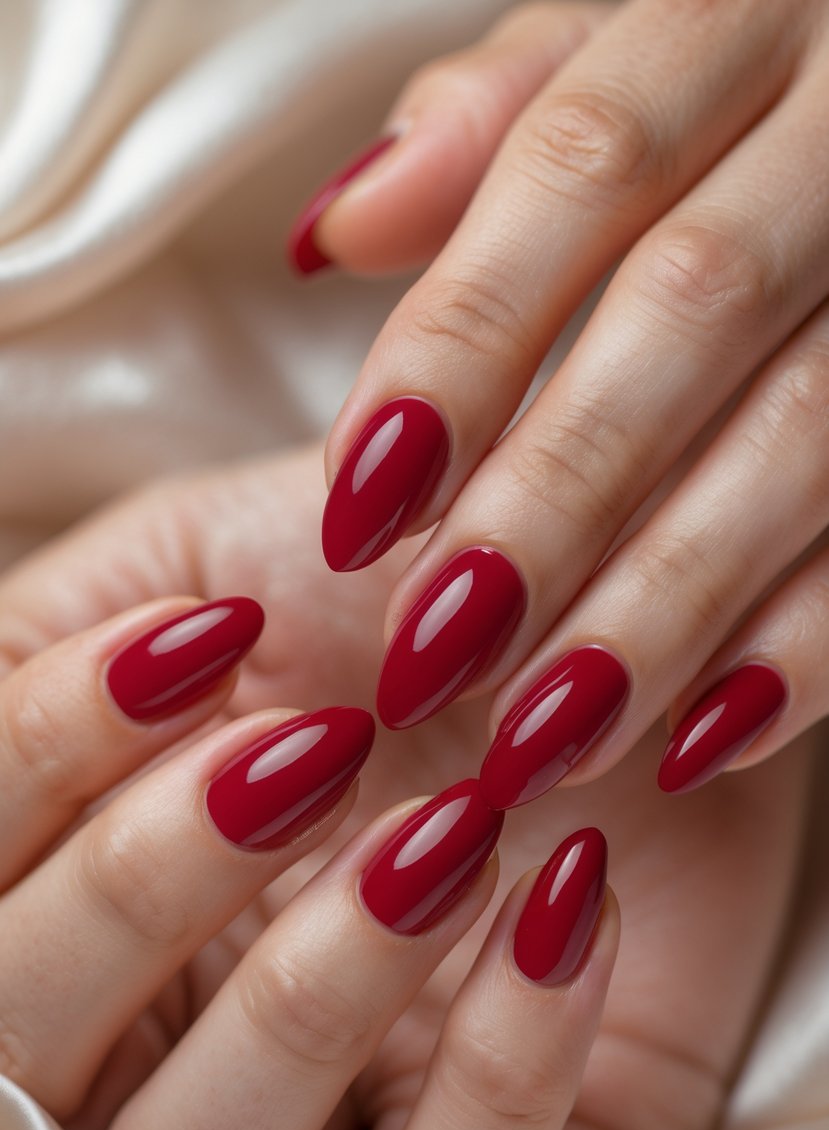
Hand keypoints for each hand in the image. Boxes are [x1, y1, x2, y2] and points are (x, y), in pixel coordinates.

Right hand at [0, 447, 808, 1129]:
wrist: (596, 692)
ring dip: (312, 989)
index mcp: (66, 903)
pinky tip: (564, 899)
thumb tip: (49, 658)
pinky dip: (501, 1070)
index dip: (46, 749)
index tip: (210, 634)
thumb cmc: (400, 629)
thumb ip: (103, 596)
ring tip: (448, 827)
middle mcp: (135, 1055)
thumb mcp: (231, 557)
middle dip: (146, 881)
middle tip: (312, 745)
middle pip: (22, 1050)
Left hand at [290, 0, 828, 799]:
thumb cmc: (732, 89)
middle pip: (693, 309)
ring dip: (669, 601)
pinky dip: (811, 642)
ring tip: (548, 727)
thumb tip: (336, 232)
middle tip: (439, 647)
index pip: (582, 165)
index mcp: (739, 19)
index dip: (462, 341)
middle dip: (556, 495)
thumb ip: (489, 127)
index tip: (359, 504)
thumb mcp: (611, 53)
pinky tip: (706, 733)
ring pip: (810, 437)